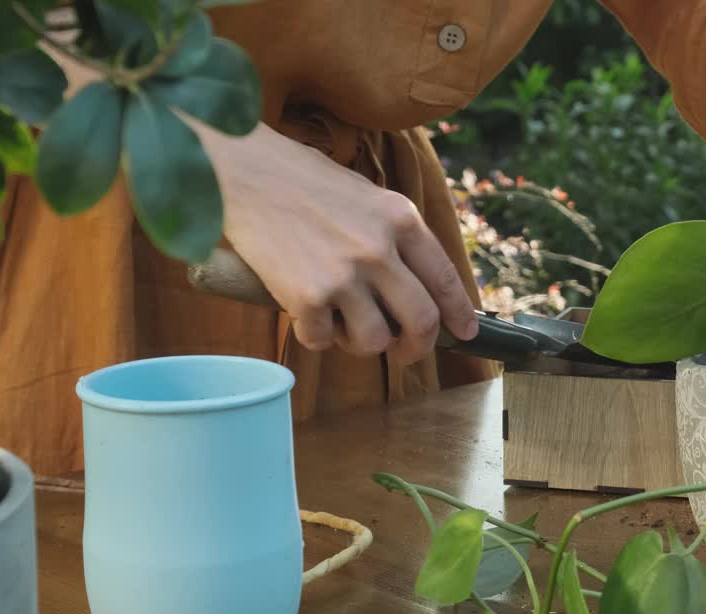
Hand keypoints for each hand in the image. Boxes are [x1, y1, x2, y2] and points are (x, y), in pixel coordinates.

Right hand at [198, 121, 479, 362]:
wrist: (240, 170)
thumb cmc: (300, 181)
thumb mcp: (366, 195)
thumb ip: (396, 237)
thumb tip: (421, 286)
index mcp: (400, 219)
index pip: (445, 278)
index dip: (459, 313)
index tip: (464, 333)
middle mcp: (378, 249)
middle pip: (421, 321)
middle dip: (418, 347)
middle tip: (406, 351)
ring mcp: (343, 275)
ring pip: (375, 341)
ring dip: (363, 344)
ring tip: (344, 323)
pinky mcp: (305, 297)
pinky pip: (323, 340)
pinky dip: (317, 336)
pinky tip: (307, 313)